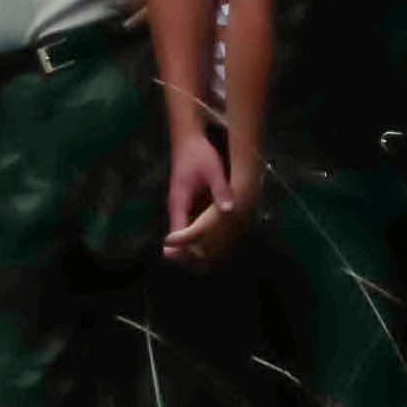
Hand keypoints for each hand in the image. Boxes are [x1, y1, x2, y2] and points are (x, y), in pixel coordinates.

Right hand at [162, 132, 226, 255]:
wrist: (188, 138)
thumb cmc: (198, 154)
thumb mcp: (212, 170)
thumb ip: (220, 190)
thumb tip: (229, 210)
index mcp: (179, 201)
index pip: (179, 231)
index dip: (186, 248)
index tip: (197, 262)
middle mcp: (178, 206)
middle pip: (180, 236)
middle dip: (191, 252)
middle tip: (208, 268)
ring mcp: (182, 205)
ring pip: (185, 231)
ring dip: (196, 244)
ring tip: (213, 261)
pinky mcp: (188, 202)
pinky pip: (192, 223)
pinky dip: (200, 234)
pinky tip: (215, 240)